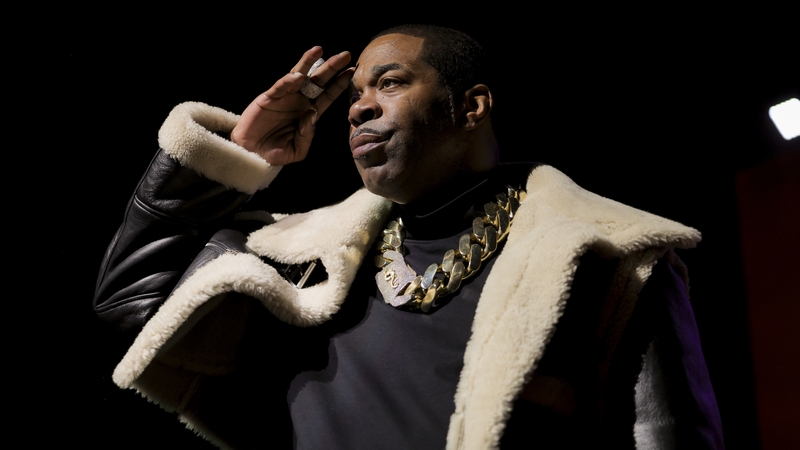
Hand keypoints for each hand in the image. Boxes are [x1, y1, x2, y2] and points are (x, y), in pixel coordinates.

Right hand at [231, 47, 353, 165]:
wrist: (252, 153)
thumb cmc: (276, 151)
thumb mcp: (298, 150)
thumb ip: (307, 135)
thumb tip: (312, 114)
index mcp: (309, 113)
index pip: (328, 95)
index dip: (339, 84)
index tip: (351, 72)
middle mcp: (299, 101)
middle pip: (318, 81)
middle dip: (332, 68)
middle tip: (345, 55)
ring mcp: (285, 97)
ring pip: (300, 76)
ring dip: (309, 62)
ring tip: (319, 50)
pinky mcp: (269, 98)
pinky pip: (280, 86)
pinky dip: (289, 80)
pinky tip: (298, 76)